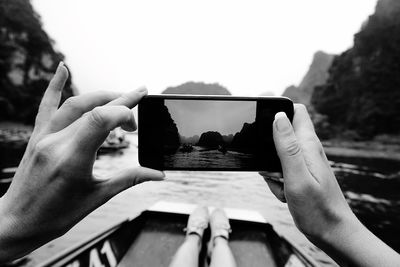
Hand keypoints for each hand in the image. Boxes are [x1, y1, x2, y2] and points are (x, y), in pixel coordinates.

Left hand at [0, 63, 163, 261]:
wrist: (18, 221)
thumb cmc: (56, 215)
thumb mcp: (97, 197)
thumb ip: (129, 179)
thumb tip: (157, 173)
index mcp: (72, 159)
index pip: (100, 119)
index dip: (124, 113)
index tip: (135, 127)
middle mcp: (56, 143)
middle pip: (92, 107)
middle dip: (120, 100)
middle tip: (140, 96)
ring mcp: (44, 137)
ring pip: (74, 103)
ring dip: (101, 95)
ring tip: (121, 96)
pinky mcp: (37, 137)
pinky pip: (45, 106)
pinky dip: (54, 85)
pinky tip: (62, 68)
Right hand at [260, 104, 354, 241]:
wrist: (331, 233)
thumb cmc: (317, 209)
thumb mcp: (297, 176)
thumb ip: (287, 146)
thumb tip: (278, 117)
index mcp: (308, 145)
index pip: (295, 111)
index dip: (278, 111)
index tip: (263, 125)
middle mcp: (307, 150)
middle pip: (279, 134)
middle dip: (268, 149)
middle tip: (274, 170)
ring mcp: (304, 163)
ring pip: (276, 155)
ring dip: (271, 169)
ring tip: (282, 184)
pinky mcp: (300, 174)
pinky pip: (279, 171)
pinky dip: (276, 181)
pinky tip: (285, 193)